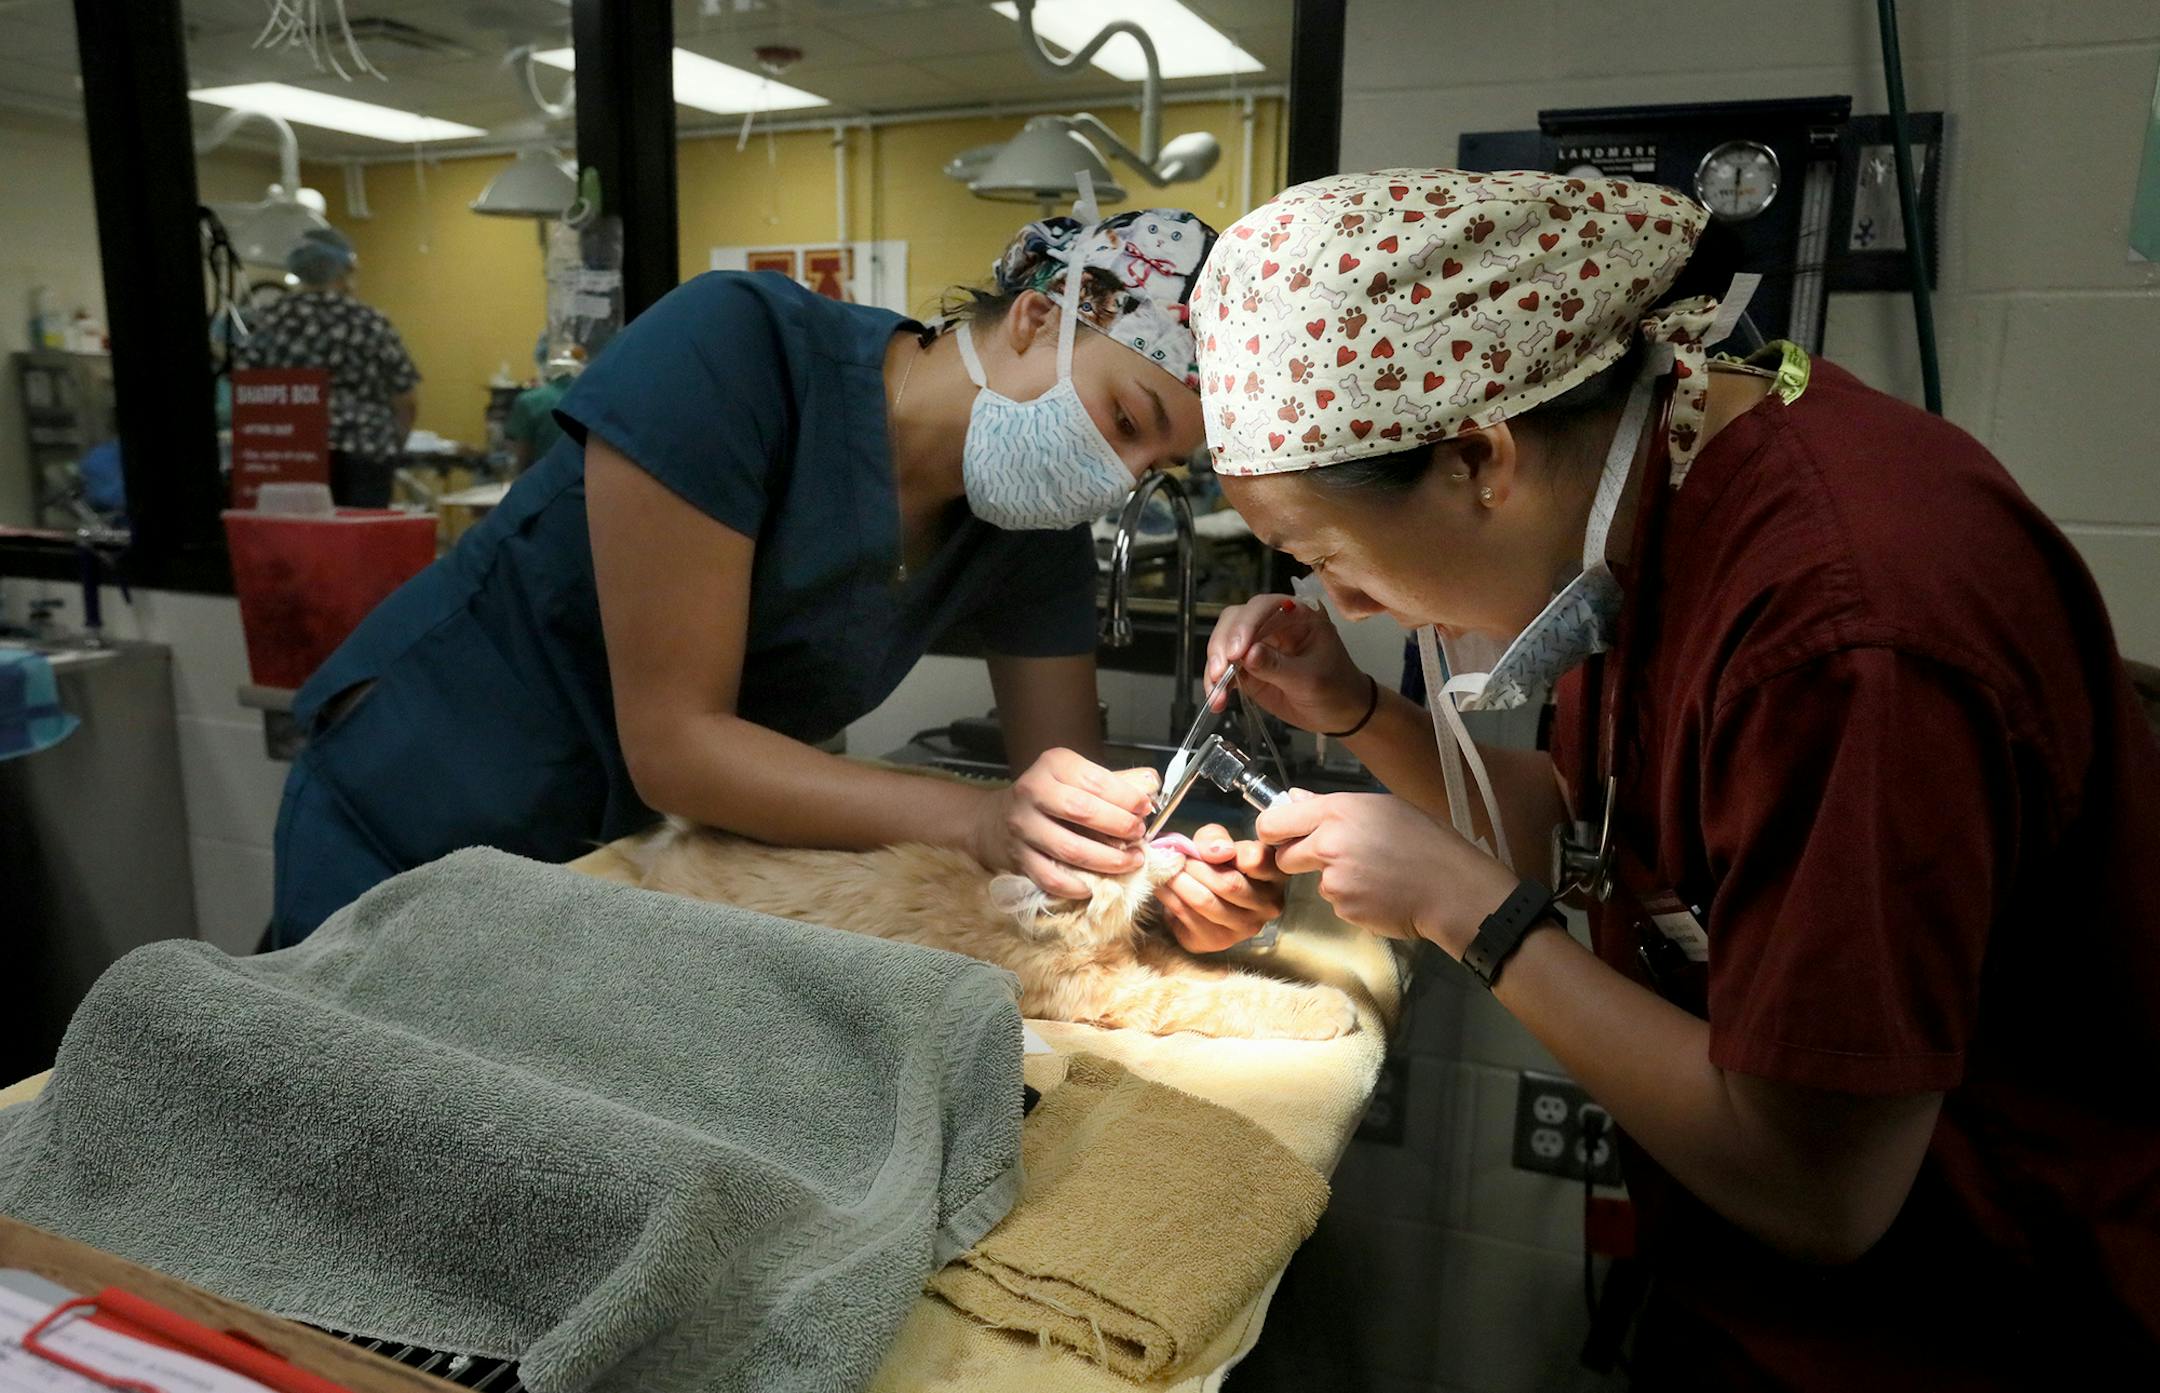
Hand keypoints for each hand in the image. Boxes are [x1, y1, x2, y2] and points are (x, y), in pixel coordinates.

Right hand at [970, 749, 1154, 898]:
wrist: (996, 820)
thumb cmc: (1049, 797)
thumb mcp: (1076, 776)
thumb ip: (1113, 781)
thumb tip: (1151, 786)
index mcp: (1053, 766)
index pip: (1095, 780)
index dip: (1125, 797)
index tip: (1145, 809)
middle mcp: (1033, 791)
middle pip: (1082, 811)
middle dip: (1119, 826)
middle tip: (1139, 836)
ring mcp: (1023, 826)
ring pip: (1070, 849)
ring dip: (1107, 860)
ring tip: (1130, 861)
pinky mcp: (1018, 858)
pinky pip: (1051, 878)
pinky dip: (1077, 886)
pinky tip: (1095, 885)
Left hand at [1157, 823, 1287, 951]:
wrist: (1206, 894)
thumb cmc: (1219, 863)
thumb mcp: (1220, 841)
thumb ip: (1217, 838)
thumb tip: (1218, 852)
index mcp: (1275, 875)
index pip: (1256, 860)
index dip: (1227, 850)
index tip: (1207, 848)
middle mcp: (1268, 905)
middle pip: (1228, 884)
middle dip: (1194, 867)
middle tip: (1174, 856)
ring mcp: (1245, 928)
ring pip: (1205, 901)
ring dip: (1178, 882)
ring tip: (1165, 869)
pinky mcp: (1218, 941)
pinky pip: (1188, 916)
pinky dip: (1169, 897)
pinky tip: (1163, 886)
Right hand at [1205, 594, 1369, 734]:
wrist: (1341, 714)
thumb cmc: (1337, 688)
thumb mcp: (1311, 679)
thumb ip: (1278, 666)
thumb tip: (1247, 655)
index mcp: (1296, 614)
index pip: (1262, 607)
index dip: (1245, 626)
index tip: (1236, 652)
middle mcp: (1273, 623)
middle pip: (1235, 620)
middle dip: (1222, 645)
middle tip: (1219, 672)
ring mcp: (1257, 644)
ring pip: (1223, 643)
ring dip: (1215, 667)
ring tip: (1217, 693)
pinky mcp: (1247, 667)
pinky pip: (1224, 669)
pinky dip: (1216, 684)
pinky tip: (1217, 700)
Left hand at [1257, 792, 1515, 953]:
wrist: (1453, 889)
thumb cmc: (1427, 842)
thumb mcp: (1384, 807)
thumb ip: (1333, 806)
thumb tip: (1294, 800)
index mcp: (1337, 811)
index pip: (1274, 822)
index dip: (1272, 832)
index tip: (1280, 837)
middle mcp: (1328, 844)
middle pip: (1285, 857)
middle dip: (1299, 860)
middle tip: (1334, 859)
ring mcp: (1333, 880)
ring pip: (1317, 881)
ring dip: (1336, 880)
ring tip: (1376, 874)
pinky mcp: (1343, 909)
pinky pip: (1338, 903)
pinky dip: (1354, 900)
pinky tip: (1382, 892)